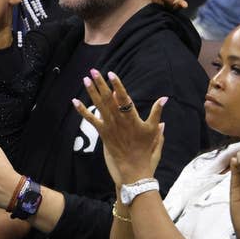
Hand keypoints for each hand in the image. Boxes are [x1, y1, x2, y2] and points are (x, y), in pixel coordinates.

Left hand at [73, 69, 165, 185]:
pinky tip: (75, 101)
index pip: (123, 97)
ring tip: (86, 79)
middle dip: (100, 84)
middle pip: (107, 98)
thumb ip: (157, 112)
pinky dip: (82, 110)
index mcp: (131, 117)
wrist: (133, 167)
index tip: (111, 74)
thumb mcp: (154, 130)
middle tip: (94, 71)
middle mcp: (118, 120)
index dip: (117, 85)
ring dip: (91, 92)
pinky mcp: (102, 132)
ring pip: (98, 106)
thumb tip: (164, 98)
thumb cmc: (145, 148)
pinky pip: (90, 119)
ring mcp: (109, 126)